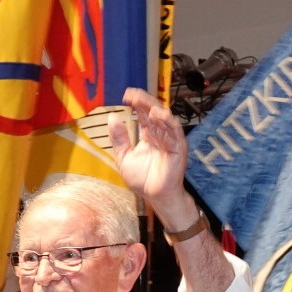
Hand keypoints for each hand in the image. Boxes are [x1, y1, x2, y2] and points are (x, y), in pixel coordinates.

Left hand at [106, 87, 191, 222]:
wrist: (157, 196)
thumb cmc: (143, 181)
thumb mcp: (124, 157)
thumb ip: (119, 139)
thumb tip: (112, 118)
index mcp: (148, 136)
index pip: (143, 114)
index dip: (136, 103)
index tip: (126, 95)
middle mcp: (160, 135)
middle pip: (153, 112)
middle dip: (143, 102)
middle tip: (132, 94)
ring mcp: (170, 141)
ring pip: (164, 119)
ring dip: (154, 109)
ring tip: (143, 103)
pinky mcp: (178, 148)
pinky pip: (175, 132)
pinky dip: (168, 122)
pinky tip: (159, 115)